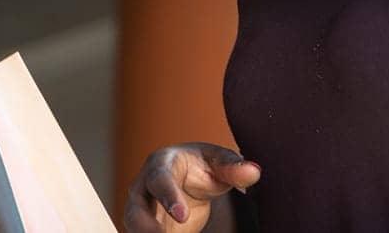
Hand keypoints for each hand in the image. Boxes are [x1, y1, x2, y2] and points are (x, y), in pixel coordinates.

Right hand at [124, 143, 260, 231]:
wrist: (189, 178)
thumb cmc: (202, 166)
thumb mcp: (218, 161)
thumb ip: (233, 167)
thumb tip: (253, 172)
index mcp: (161, 164)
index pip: (159, 179)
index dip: (168, 197)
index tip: (182, 216)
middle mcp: (143, 188)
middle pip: (135, 209)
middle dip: (144, 226)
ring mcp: (141, 211)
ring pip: (134, 228)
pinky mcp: (146, 228)